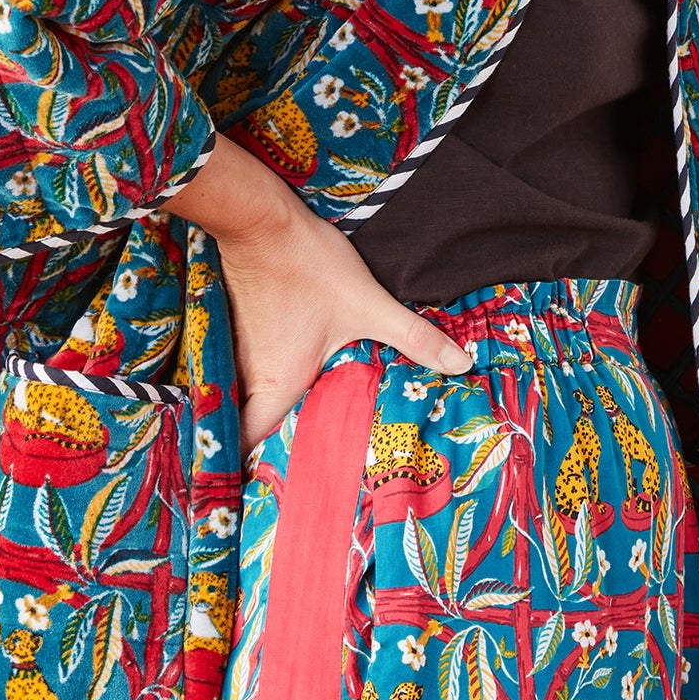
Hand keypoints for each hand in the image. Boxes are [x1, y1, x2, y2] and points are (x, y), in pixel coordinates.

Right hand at [163, 135, 471, 452]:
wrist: (258, 217)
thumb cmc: (308, 265)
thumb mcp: (369, 304)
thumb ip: (412, 337)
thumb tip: (460, 365)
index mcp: (277, 381)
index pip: (247, 441)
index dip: (249, 466)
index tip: (266, 482)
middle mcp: (250, 372)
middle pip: (246, 421)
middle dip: (262, 440)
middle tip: (288, 454)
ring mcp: (238, 347)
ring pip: (245, 392)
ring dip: (261, 404)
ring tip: (294, 418)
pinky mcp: (240, 323)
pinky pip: (247, 363)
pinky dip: (263, 373)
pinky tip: (289, 367)